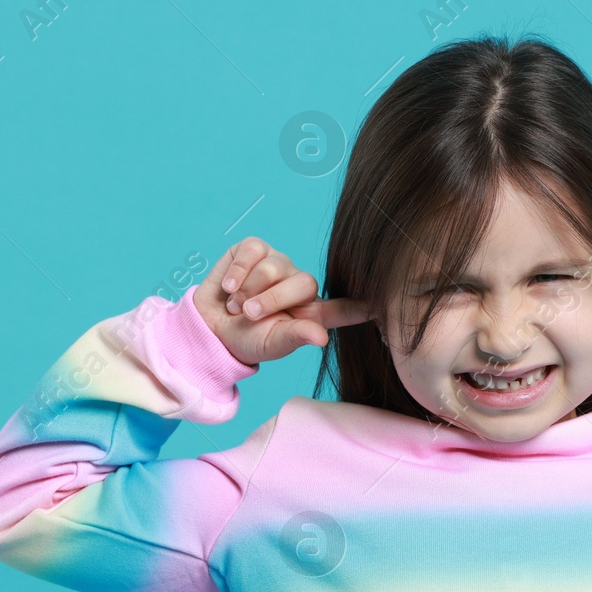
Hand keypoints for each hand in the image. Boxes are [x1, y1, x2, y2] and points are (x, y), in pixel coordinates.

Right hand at [194, 238, 371, 366]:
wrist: (210, 325)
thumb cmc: (246, 337)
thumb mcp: (271, 343)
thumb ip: (296, 337)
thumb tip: (322, 337)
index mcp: (311, 312)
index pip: (344, 308)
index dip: (361, 306)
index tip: (381, 304)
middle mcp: (300, 284)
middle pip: (301, 283)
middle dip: (271, 301)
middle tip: (250, 314)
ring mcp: (279, 263)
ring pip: (273, 268)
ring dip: (247, 291)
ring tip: (238, 305)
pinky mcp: (255, 249)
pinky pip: (252, 252)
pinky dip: (236, 273)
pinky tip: (229, 287)